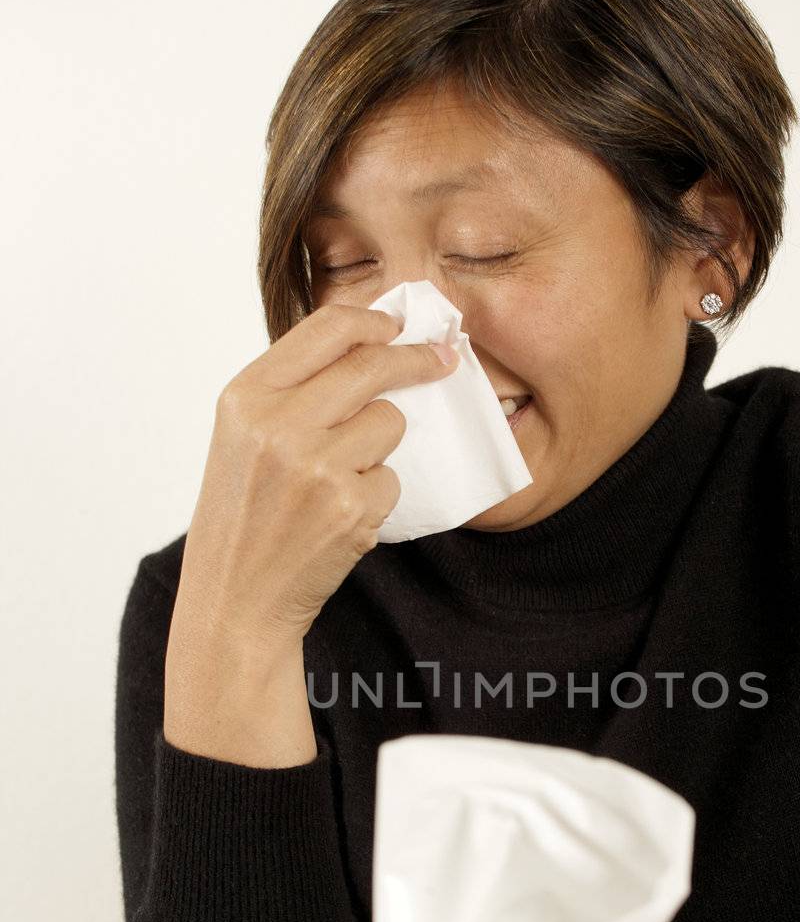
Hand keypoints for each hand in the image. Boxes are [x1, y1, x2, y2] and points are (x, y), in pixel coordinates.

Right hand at [177, 303, 458, 654]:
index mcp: (245, 397)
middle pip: (370, 365)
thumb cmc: (242, 517)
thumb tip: (369, 344)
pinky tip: (338, 517)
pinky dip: (376, 495)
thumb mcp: (243, 437)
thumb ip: (292, 389)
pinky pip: (392, 477)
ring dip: (380, 446)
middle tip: (443, 360)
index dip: (376, 320)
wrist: (235, 600)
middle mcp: (277, 425)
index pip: (327, 329)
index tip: (402, 326)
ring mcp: (316, 467)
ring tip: (337, 480)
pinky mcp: (351, 507)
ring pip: (389, 422)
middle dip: (416, 359)